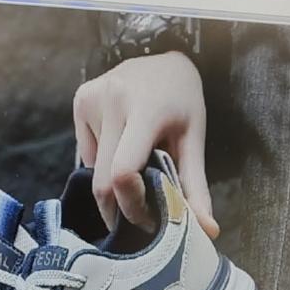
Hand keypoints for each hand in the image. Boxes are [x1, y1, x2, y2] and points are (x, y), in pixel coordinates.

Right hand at [73, 52, 218, 238]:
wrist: (164, 60)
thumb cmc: (183, 102)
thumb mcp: (194, 140)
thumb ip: (196, 186)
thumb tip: (208, 230)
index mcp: (146, 110)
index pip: (124, 172)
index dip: (131, 204)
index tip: (147, 217)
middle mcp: (113, 100)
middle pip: (103, 180)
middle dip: (118, 208)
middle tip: (139, 213)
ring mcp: (92, 98)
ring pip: (94, 170)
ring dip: (112, 184)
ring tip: (135, 168)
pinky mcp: (81, 100)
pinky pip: (86, 153)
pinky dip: (103, 164)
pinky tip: (121, 146)